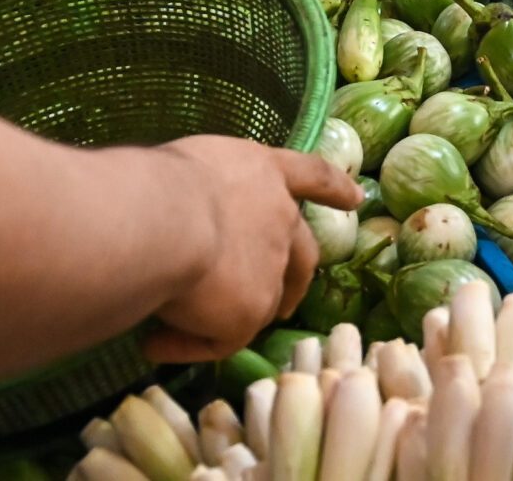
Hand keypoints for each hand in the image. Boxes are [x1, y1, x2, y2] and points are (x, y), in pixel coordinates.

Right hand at [144, 137, 364, 362]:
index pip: (311, 175)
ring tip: (181, 324)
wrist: (162, 218)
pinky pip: (221, 338)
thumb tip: (185, 222)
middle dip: (298, 279)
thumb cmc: (162, 180)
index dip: (334, 188)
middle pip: (301, 253)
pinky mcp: (251, 312)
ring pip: (262, 302)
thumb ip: (205, 193)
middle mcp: (280, 219)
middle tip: (289, 305)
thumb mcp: (191, 169)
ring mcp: (272, 269)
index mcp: (265, 173)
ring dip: (234, 315)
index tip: (357, 198)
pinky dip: (190, 344)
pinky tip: (155, 344)